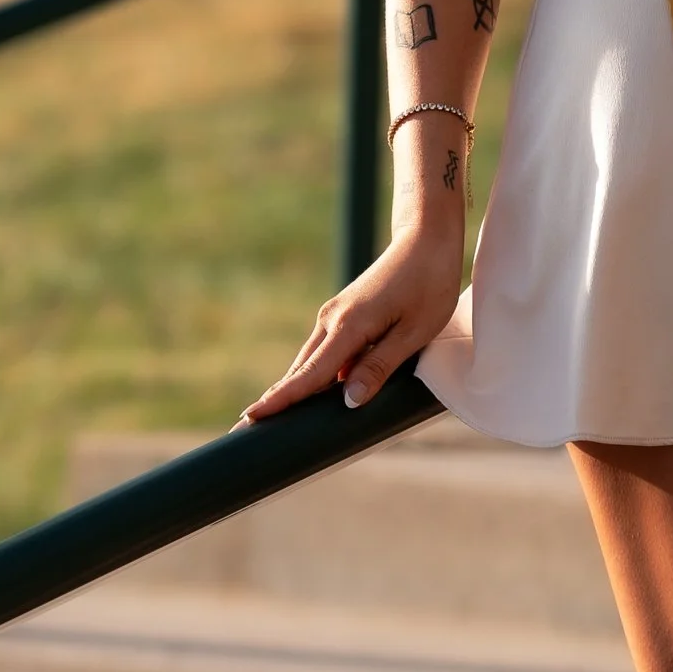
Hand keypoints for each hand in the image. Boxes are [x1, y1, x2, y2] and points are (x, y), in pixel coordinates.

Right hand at [243, 203, 466, 421]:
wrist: (425, 241)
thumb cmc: (429, 285)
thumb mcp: (414, 332)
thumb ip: (379, 367)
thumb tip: (348, 401)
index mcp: (349, 326)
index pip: (310, 373)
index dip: (281, 399)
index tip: (251, 417)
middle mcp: (332, 321)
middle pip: (300, 371)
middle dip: (275, 400)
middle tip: (243, 430)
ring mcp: (334, 316)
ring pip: (310, 362)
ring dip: (292, 389)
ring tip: (267, 419)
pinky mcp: (342, 315)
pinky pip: (323, 352)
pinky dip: (313, 375)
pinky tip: (310, 396)